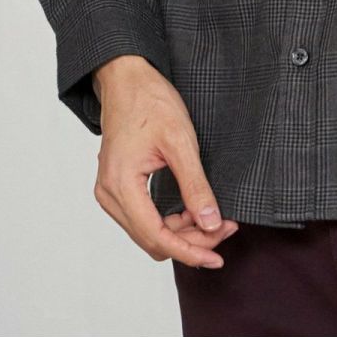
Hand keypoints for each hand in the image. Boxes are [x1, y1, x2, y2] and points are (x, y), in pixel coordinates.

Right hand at [90, 55, 239, 269]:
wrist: (127, 80)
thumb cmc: (150, 102)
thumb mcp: (180, 141)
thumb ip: (195, 185)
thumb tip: (211, 222)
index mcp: (120, 185)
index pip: (156, 236)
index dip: (189, 251)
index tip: (218, 256)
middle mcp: (110, 195)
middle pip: (153, 239)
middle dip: (191, 240)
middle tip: (227, 227)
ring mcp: (111, 192)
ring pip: (149, 232)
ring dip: (182, 232)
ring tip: (215, 219)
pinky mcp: (119, 187)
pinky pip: (144, 218)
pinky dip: (170, 220)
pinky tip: (193, 211)